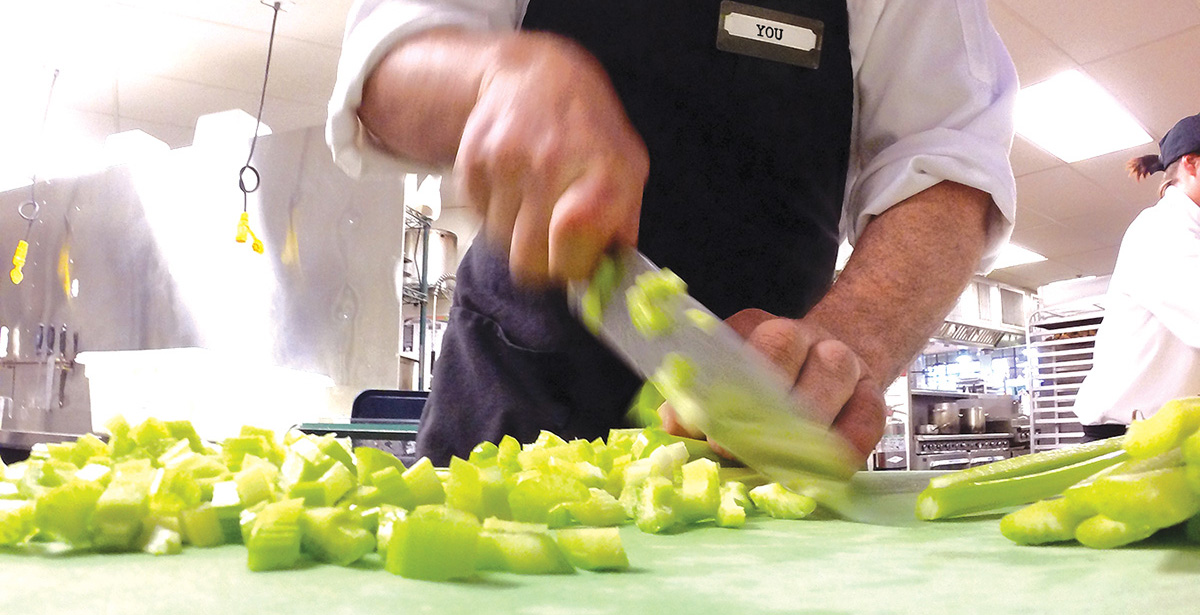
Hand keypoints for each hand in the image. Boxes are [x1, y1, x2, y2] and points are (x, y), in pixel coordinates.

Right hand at [455, 34, 648, 284]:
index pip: (574, 246)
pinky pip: (479, 218)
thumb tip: (606, 284)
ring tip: (533, 201)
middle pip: (530, 260)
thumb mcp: (626, 168)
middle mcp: (554, 163)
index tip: (574, 262)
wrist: (532, 76)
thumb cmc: (588, 131)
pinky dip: (494, 213)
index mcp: (603, 171)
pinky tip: (512, 185)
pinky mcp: (472, 161)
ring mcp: (507, 160)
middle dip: (541, 262)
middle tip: (551, 242)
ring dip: (516, 235)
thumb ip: (620, 227)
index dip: (571, 268)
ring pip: (501, 243)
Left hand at [659, 308, 886, 461]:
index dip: (719, 387)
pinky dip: (849, 444)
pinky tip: (828, 469)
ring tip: (782, 462)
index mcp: (755, 330)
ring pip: (831, 375)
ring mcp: (842, 361)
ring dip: (803, 420)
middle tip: (740, 446)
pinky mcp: (873, 393)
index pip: (734, 345)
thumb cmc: (769, 385)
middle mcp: (801, 336)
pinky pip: (868, 415)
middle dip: (755, 395)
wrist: (830, 362)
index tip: (708, 428)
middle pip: (781, 346)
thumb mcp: (728, 380)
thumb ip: (696, 400)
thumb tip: (674, 424)